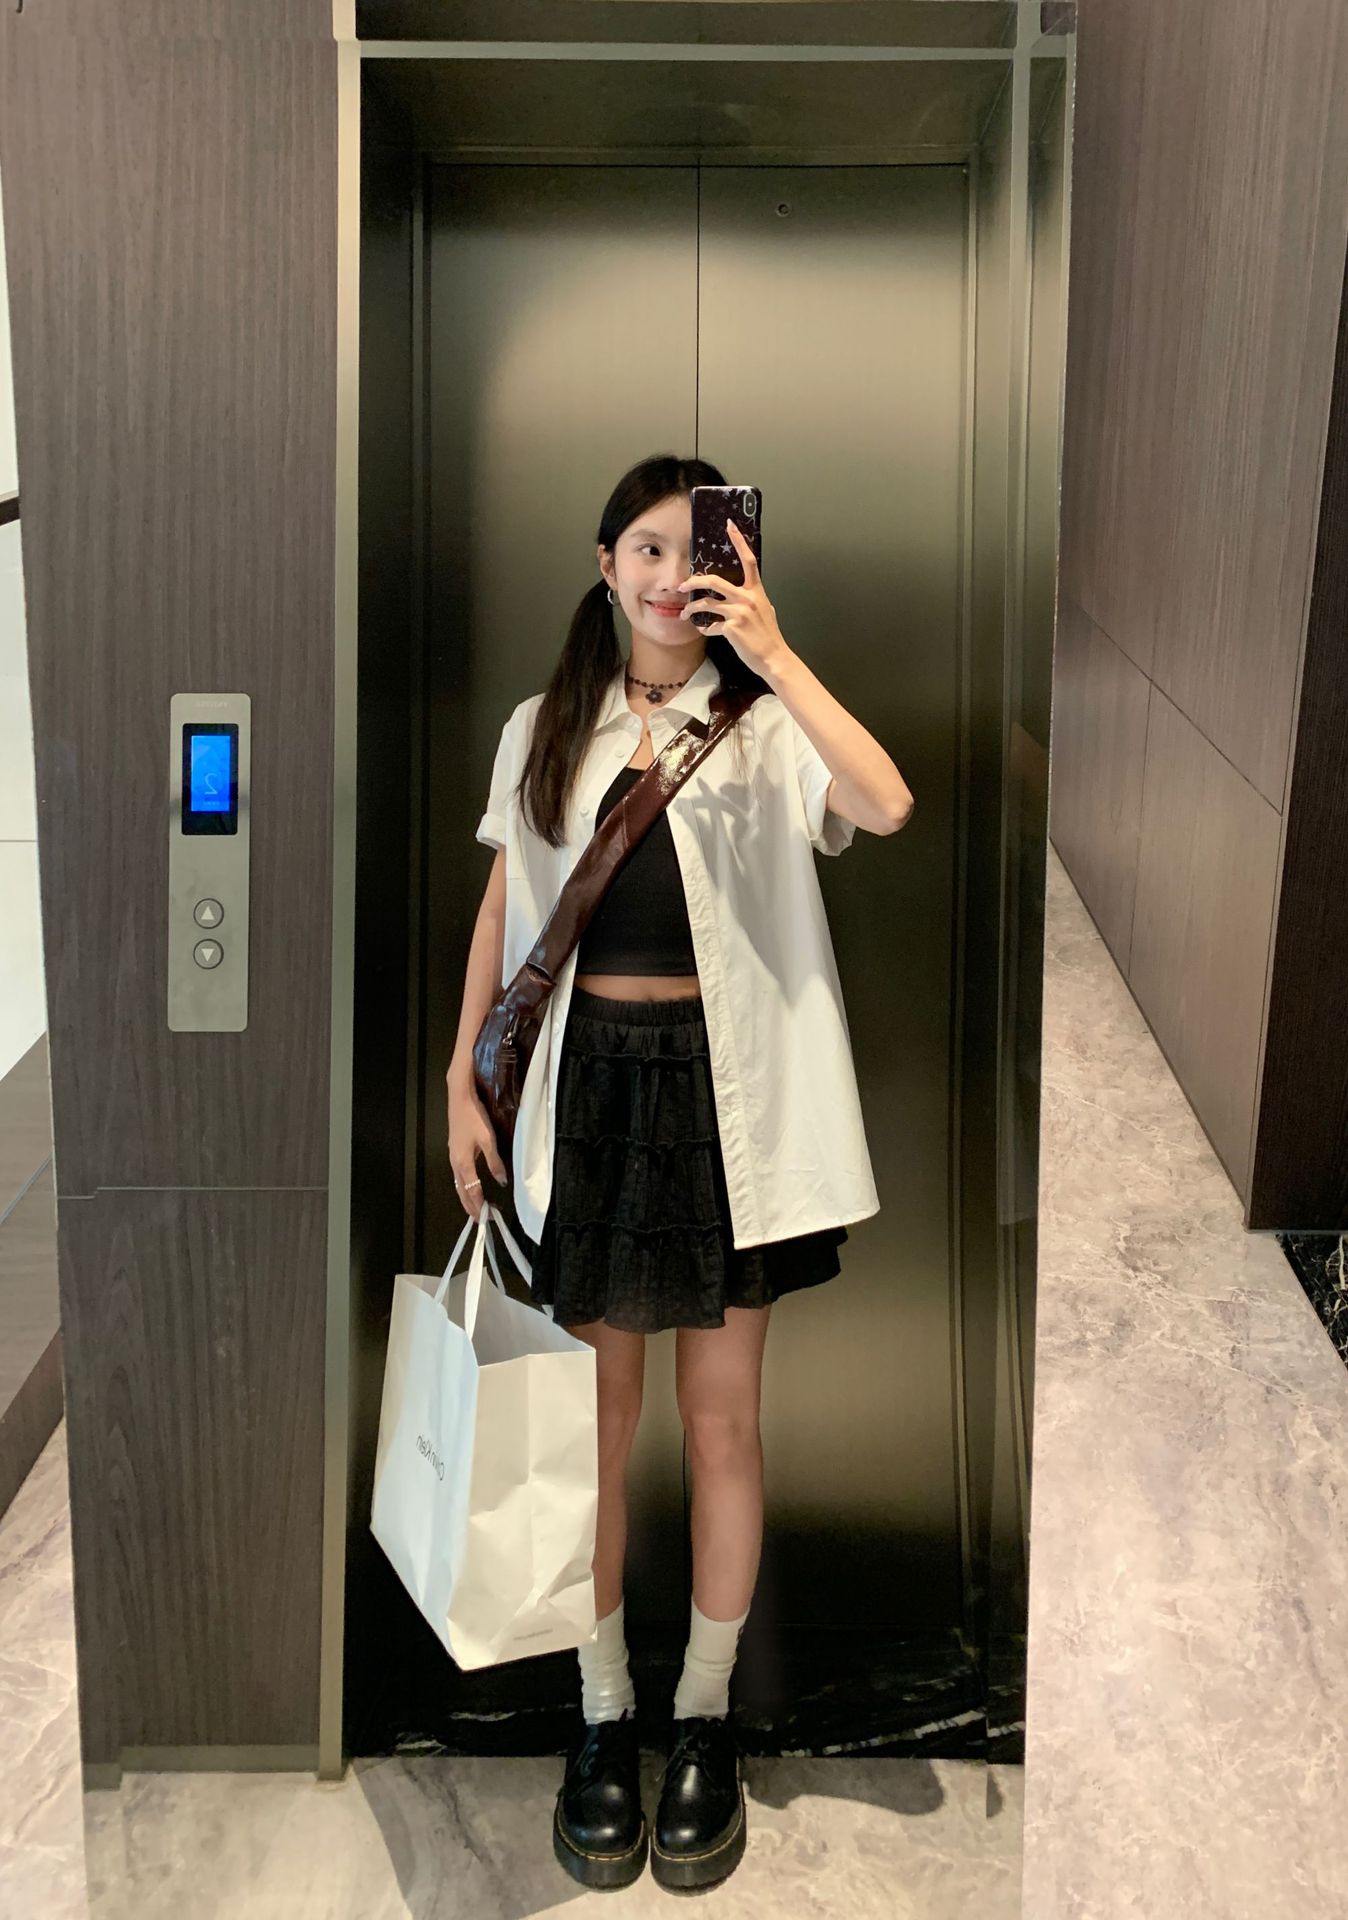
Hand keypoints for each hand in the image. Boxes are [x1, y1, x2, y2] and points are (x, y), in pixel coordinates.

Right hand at [447, 1080, 508, 1222]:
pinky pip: (459, 1176)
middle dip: (470, 1207)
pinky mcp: (454, 1151)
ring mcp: (453, 1157)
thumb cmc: (474, 1117)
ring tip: (476, 1208)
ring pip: (459, 1184)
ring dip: (467, 1198)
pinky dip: (465, 1186)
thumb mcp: (488, 1140)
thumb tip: (502, 1182)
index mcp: (463, 1163)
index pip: (472, 1191)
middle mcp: (455, 1163)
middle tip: (480, 1221)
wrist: (460, 1098)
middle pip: (462, 1191)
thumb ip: (495, 1162)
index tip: (487, 1218)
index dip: (479, 1206)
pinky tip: (471, 1186)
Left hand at [677, 518, 788, 675]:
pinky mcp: (732, 628)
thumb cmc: (769, 636)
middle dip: (694, 581)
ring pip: (706, 603)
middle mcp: (747, 598)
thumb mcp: (765, 610)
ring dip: (692, 609)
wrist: (774, 658)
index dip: (739, 541)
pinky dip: (705, 629)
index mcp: (756, 591)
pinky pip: (710, 626)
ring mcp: (739, 613)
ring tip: (685, 614)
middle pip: (714, 581)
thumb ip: (753, 599)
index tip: (729, 525)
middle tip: (682, 585)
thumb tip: (745, 593)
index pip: (748, 560)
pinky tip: (705, 631)